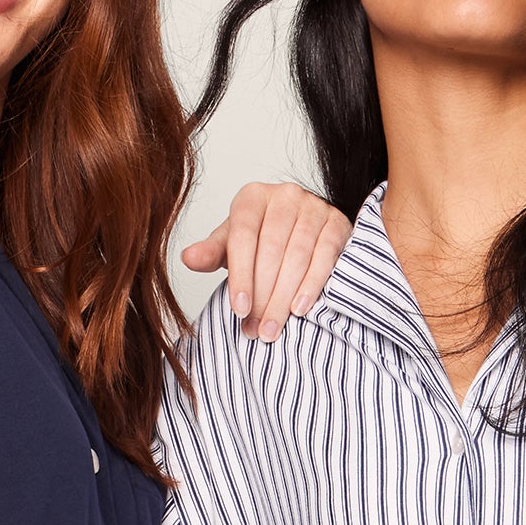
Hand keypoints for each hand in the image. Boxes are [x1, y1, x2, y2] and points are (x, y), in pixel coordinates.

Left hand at [181, 181, 350, 339]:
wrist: (304, 230)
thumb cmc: (262, 240)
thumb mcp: (233, 244)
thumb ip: (212, 252)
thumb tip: (188, 258)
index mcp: (252, 197)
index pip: (242, 235)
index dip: (240, 274)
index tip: (238, 309)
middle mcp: (284, 195)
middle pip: (270, 249)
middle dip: (261, 295)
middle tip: (255, 329)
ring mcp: (314, 207)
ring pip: (296, 257)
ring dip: (283, 297)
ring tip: (272, 328)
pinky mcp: (337, 224)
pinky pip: (324, 257)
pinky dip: (311, 286)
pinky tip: (299, 309)